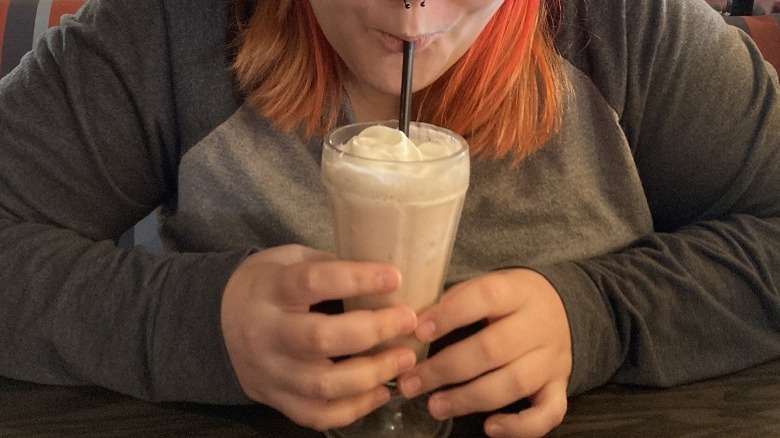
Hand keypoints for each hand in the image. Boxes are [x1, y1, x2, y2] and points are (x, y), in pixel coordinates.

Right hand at [220, 244, 418, 430]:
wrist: (216, 323)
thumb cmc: (266, 285)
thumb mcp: (288, 261)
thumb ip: (328, 266)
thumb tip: (382, 273)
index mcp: (271, 290)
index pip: (313, 283)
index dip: (356, 279)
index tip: (394, 276)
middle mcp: (267, 333)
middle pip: (320, 339)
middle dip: (373, 330)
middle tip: (408, 321)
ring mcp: (271, 372)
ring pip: (323, 385)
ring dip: (372, 374)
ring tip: (406, 359)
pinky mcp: (276, 399)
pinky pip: (318, 414)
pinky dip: (354, 409)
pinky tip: (380, 391)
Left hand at [397, 268, 571, 437]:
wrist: (563, 308)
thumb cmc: (510, 301)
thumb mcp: (489, 285)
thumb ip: (456, 301)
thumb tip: (412, 325)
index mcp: (517, 291)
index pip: (484, 297)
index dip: (449, 314)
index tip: (418, 331)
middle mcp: (538, 325)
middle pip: (492, 348)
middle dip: (445, 368)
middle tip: (411, 382)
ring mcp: (551, 359)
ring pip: (514, 383)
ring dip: (469, 398)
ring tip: (435, 406)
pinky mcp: (560, 386)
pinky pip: (548, 413)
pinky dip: (519, 426)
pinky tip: (490, 428)